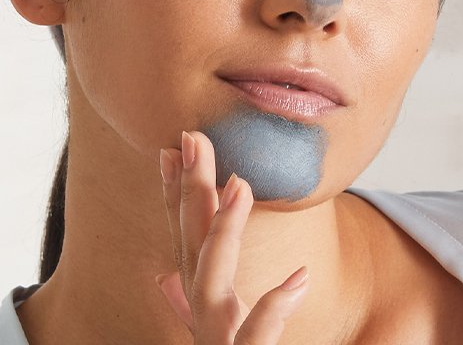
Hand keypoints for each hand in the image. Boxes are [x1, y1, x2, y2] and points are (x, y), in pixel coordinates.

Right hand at [158, 130, 309, 342]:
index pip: (183, 239)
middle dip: (190, 190)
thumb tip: (165, 279)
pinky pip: (256, 339)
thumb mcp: (211, 332)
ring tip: (240, 185)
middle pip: (190, 246)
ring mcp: (219, 342)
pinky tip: (297, 278)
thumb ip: (187, 305)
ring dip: (223, 232)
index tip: (171, 148)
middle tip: (193, 138)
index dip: (175, 194)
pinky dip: (273, 309)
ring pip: (211, 284)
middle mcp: (203, 319)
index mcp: (201, 304)